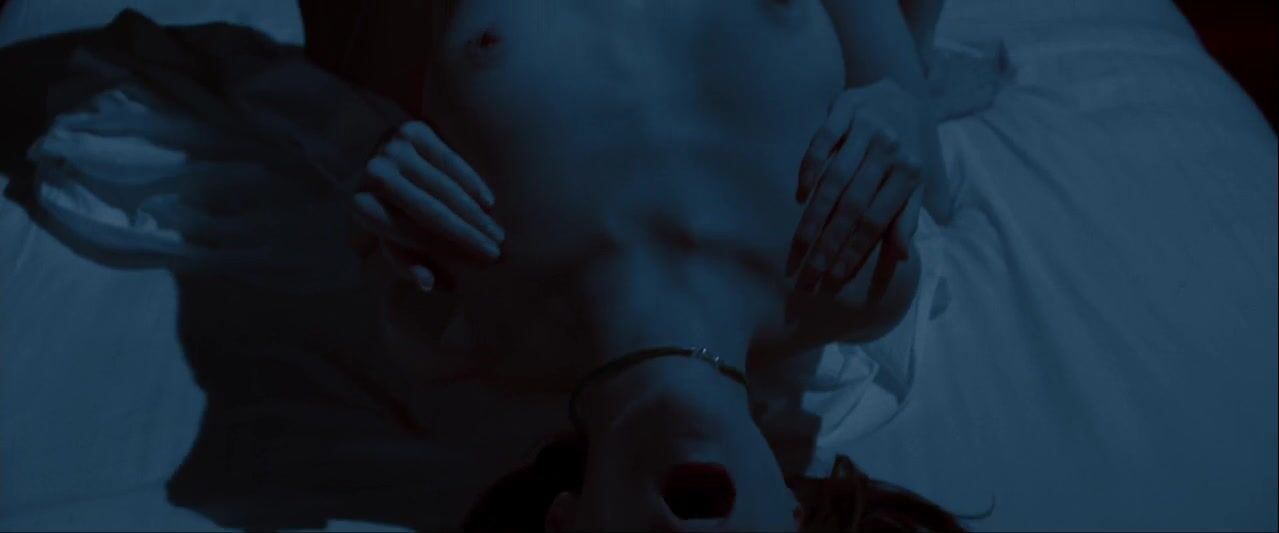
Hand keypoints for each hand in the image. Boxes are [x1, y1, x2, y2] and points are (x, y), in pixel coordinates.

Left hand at [352, 121, 504, 289]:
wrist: (387, 166)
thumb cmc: (395, 216)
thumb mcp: (395, 242)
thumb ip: (408, 263)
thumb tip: (428, 284)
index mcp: (360, 206)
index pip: (411, 233)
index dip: (448, 250)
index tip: (480, 264)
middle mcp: (372, 173)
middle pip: (430, 211)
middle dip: (467, 234)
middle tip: (496, 252)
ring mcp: (391, 147)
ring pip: (444, 187)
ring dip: (474, 214)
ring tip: (497, 234)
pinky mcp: (412, 129)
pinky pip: (451, 161)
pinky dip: (472, 182)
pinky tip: (489, 203)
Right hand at [788, 78, 924, 292]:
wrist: (900, 95)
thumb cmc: (904, 150)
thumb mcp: (914, 184)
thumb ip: (905, 219)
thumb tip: (901, 258)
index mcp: (910, 171)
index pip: (877, 220)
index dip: (856, 250)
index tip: (834, 277)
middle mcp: (891, 148)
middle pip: (854, 204)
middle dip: (831, 241)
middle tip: (811, 270)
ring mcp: (867, 125)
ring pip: (836, 176)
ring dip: (816, 213)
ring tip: (801, 243)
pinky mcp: (845, 105)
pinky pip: (822, 139)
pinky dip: (810, 166)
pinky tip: (800, 193)